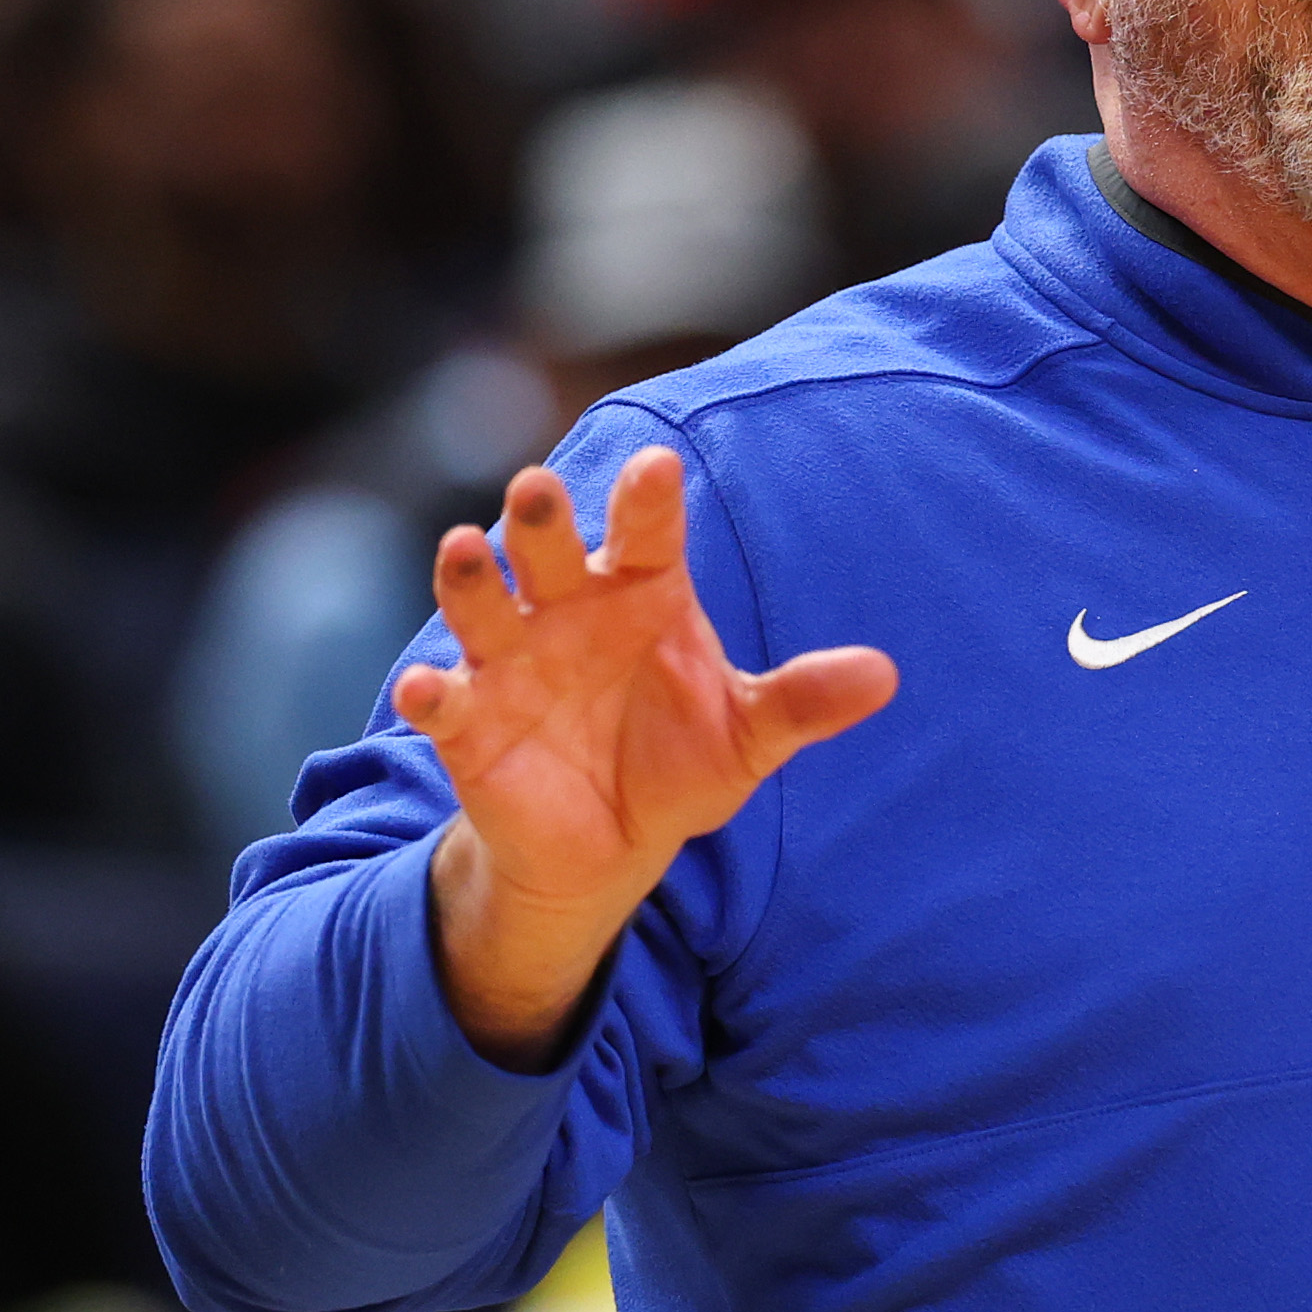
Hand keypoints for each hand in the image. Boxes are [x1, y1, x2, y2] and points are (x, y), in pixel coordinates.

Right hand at [394, 448, 896, 1058]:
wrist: (610, 842)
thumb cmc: (678, 760)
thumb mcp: (747, 736)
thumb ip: (802, 702)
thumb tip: (884, 677)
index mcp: (638, 592)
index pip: (644, 533)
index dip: (647, 501)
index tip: (657, 469)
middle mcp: (566, 609)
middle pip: (548, 548)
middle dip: (540, 517)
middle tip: (538, 488)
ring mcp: (510, 661)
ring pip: (481, 604)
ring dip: (469, 577)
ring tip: (464, 549)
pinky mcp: (469, 722)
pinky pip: (443, 700)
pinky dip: (432, 694)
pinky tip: (427, 689)